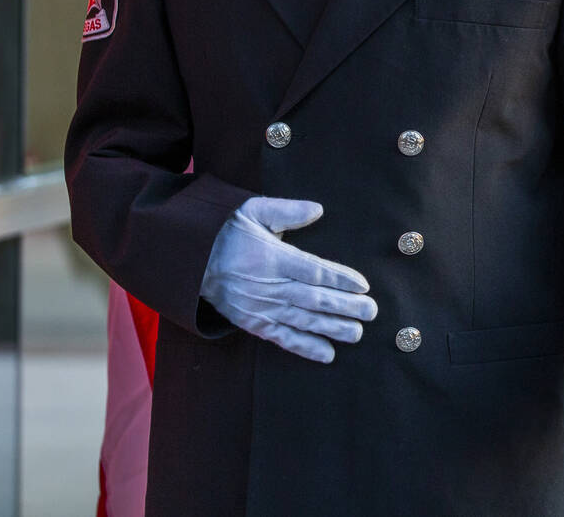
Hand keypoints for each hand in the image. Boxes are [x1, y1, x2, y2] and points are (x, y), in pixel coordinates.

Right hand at [200, 196, 377, 362]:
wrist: (191, 262)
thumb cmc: (226, 232)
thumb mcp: (252, 210)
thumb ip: (286, 211)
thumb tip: (318, 209)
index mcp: (273, 258)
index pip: (315, 270)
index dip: (340, 279)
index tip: (363, 285)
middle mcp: (270, 287)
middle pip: (315, 300)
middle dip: (346, 307)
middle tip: (372, 312)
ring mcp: (262, 308)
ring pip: (304, 322)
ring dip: (333, 329)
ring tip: (357, 333)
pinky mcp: (254, 324)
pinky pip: (284, 338)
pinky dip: (306, 348)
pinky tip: (327, 353)